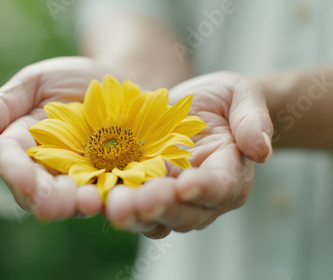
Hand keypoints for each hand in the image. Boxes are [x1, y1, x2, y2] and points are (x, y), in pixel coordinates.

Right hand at [0, 57, 118, 219]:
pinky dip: (116, 200)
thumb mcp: (38, 82)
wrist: (123, 85)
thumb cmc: (72, 81)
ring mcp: (83, 181)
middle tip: (58, 203)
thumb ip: (5, 104)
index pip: (11, 161)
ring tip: (87, 201)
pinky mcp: (115, 184)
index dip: (15, 172)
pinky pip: (114, 197)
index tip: (21, 179)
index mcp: (24, 145)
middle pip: (41, 193)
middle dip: (48, 200)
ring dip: (78, 206)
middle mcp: (49, 171)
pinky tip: (121, 196)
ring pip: (74, 202)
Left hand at [103, 72, 272, 238]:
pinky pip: (132, 206)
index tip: (184, 184)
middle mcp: (201, 197)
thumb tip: (261, 149)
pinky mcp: (144, 193)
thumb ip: (252, 118)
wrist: (189, 106)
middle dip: (162, 208)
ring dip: (135, 215)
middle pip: (185, 213)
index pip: (220, 187)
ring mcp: (170, 199)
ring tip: (114, 206)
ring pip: (156, 218)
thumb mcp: (241, 95)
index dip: (203, 189)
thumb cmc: (221, 99)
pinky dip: (115, 205)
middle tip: (140, 201)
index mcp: (230, 174)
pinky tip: (95, 197)